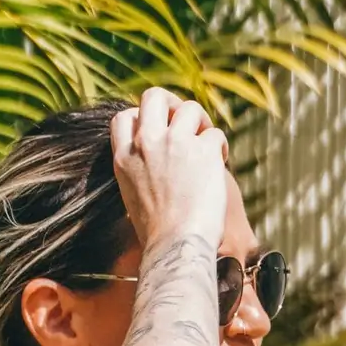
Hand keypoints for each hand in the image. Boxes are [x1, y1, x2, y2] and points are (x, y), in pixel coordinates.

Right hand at [110, 86, 228, 249]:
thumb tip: (160, 159)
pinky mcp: (203, 150)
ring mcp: (175, 143)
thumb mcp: (134, 197)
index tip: (157, 132)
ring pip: (191, 108)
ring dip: (202, 124)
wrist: (176, 249)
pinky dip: (220, 148)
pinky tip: (220, 165)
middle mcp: (147, 144)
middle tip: (186, 125)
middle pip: (154, 96)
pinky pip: (216, 134)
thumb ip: (142, 169)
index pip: (124, 117)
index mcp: (124, 158)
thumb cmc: (158, 236)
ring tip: (208, 148)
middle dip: (172, 104)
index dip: (142, 118)